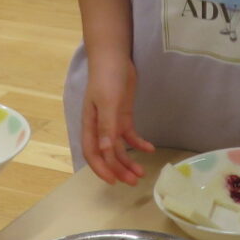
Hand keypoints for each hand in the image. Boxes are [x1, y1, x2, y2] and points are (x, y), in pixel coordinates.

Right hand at [80, 56, 152, 184]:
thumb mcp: (107, 102)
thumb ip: (106, 127)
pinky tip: (149, 150)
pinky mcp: (123, 116)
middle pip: (107, 154)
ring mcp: (111, 122)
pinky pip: (130, 136)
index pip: (92, 153)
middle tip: (133, 181)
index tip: (114, 181)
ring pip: (118, 148)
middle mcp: (99, 127)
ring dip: (128, 161)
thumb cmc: (107, 78)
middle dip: (119, 169)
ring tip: (141, 173)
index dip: (101, 169)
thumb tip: (104, 151)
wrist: (115, 57)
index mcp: (90, 125)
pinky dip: (138, 144)